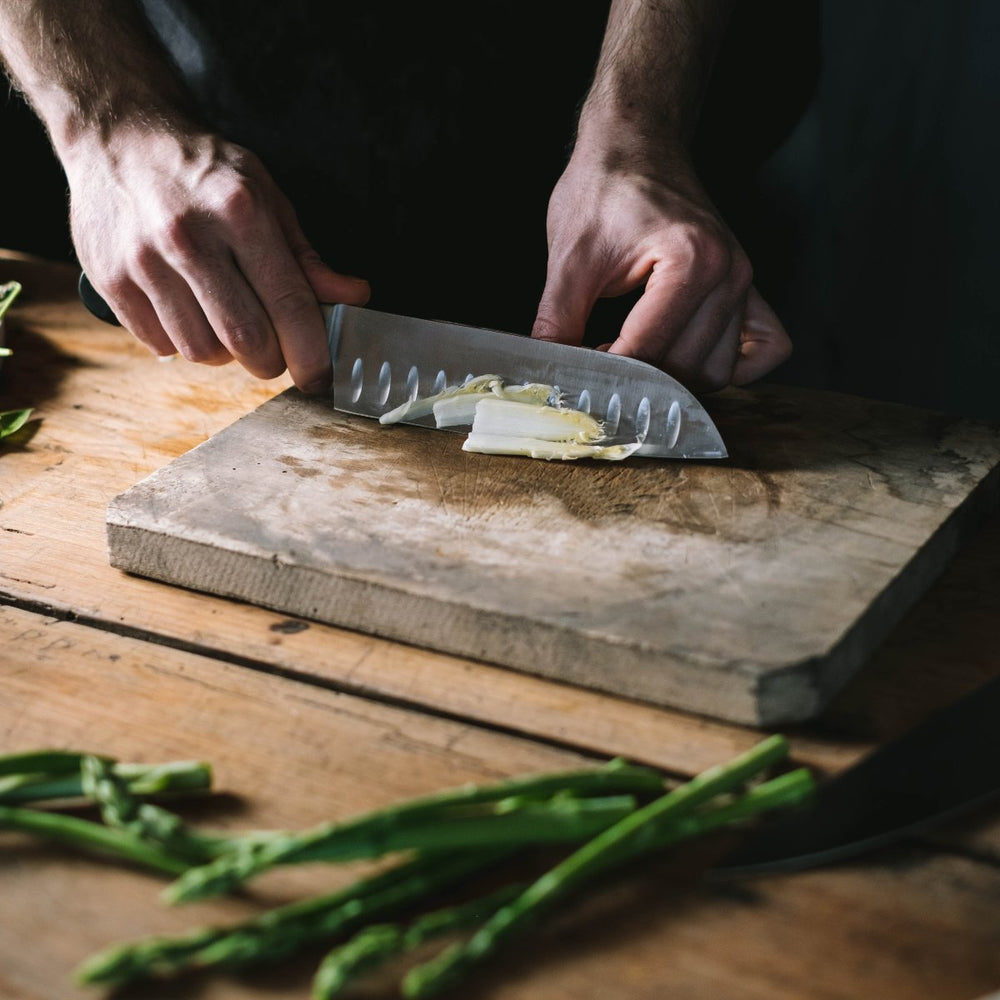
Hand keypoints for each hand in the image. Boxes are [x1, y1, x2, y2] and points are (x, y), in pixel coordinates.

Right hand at [64, 128, 369, 391]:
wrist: (120, 138)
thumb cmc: (204, 172)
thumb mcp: (266, 197)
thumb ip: (306, 257)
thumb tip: (353, 296)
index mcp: (240, 211)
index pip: (289, 304)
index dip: (311, 353)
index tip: (319, 376)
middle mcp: (190, 237)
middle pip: (246, 340)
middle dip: (272, 361)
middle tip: (274, 351)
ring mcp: (144, 260)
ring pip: (203, 351)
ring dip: (226, 353)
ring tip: (225, 321)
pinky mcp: (110, 280)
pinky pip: (162, 345)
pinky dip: (184, 342)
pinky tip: (188, 312)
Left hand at [531, 150, 790, 390]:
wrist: (635, 144)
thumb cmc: (604, 188)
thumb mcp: (569, 257)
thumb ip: (558, 320)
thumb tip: (550, 371)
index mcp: (692, 259)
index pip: (649, 349)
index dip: (607, 372)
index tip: (579, 372)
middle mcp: (729, 272)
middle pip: (686, 368)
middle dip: (638, 378)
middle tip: (599, 364)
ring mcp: (745, 281)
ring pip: (718, 370)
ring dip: (675, 379)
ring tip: (632, 356)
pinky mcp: (748, 288)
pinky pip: (765, 347)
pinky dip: (733, 366)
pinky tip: (689, 357)